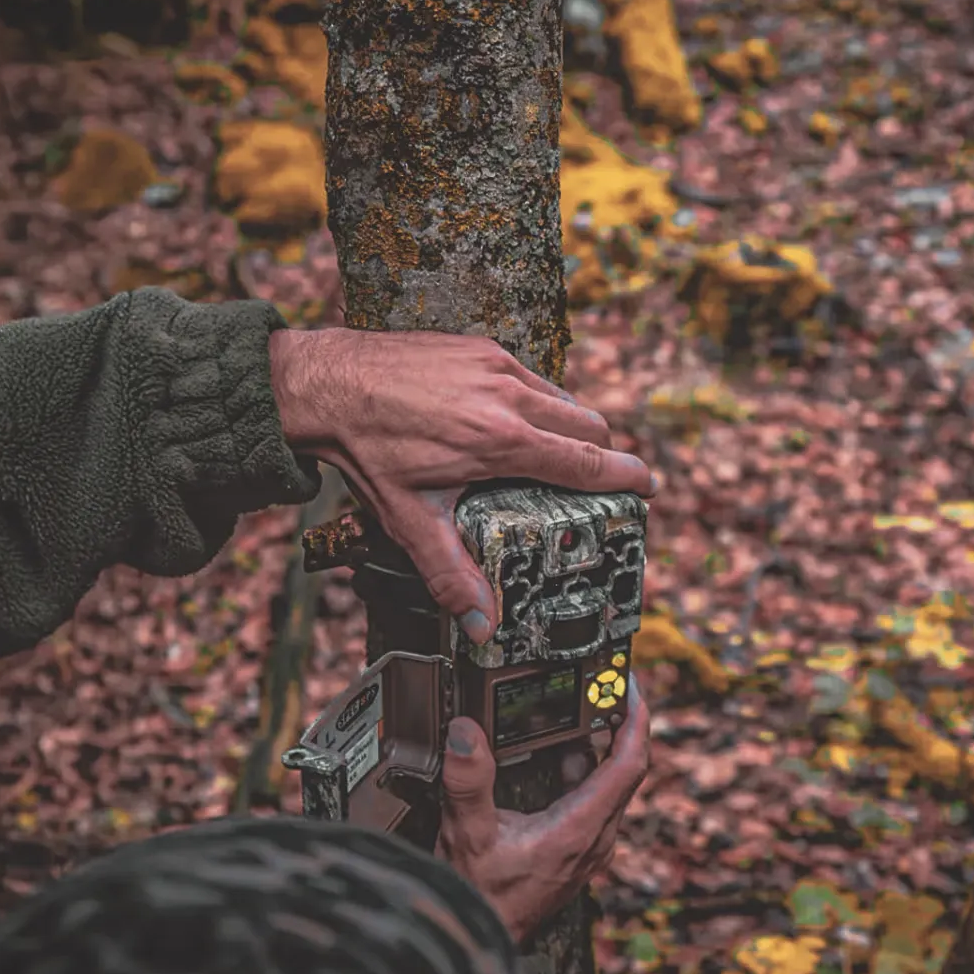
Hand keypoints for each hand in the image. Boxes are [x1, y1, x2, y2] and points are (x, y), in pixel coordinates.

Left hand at [270, 328, 655, 643]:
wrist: (325, 384)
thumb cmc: (366, 449)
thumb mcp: (410, 520)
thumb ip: (450, 574)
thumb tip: (480, 626)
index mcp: (501, 442)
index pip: (589, 461)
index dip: (628, 478)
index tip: (648, 488)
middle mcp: (509, 397)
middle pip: (590, 427)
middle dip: (601, 457)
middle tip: (595, 483)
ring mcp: (497, 365)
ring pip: (564, 398)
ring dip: (571, 427)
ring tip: (553, 456)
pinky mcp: (482, 347)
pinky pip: (532, 377)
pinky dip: (538, 402)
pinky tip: (513, 423)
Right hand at [435, 677, 652, 944]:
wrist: (481, 943)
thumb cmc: (479, 898)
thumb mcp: (466, 835)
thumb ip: (467, 782)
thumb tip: (466, 733)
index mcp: (580, 829)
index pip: (630, 764)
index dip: (637, 719)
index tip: (630, 686)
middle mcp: (595, 837)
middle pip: (625, 768)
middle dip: (617, 723)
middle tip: (604, 685)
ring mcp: (589, 845)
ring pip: (609, 784)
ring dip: (597, 746)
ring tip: (577, 709)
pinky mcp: (578, 850)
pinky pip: (593, 799)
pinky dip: (581, 769)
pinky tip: (556, 753)